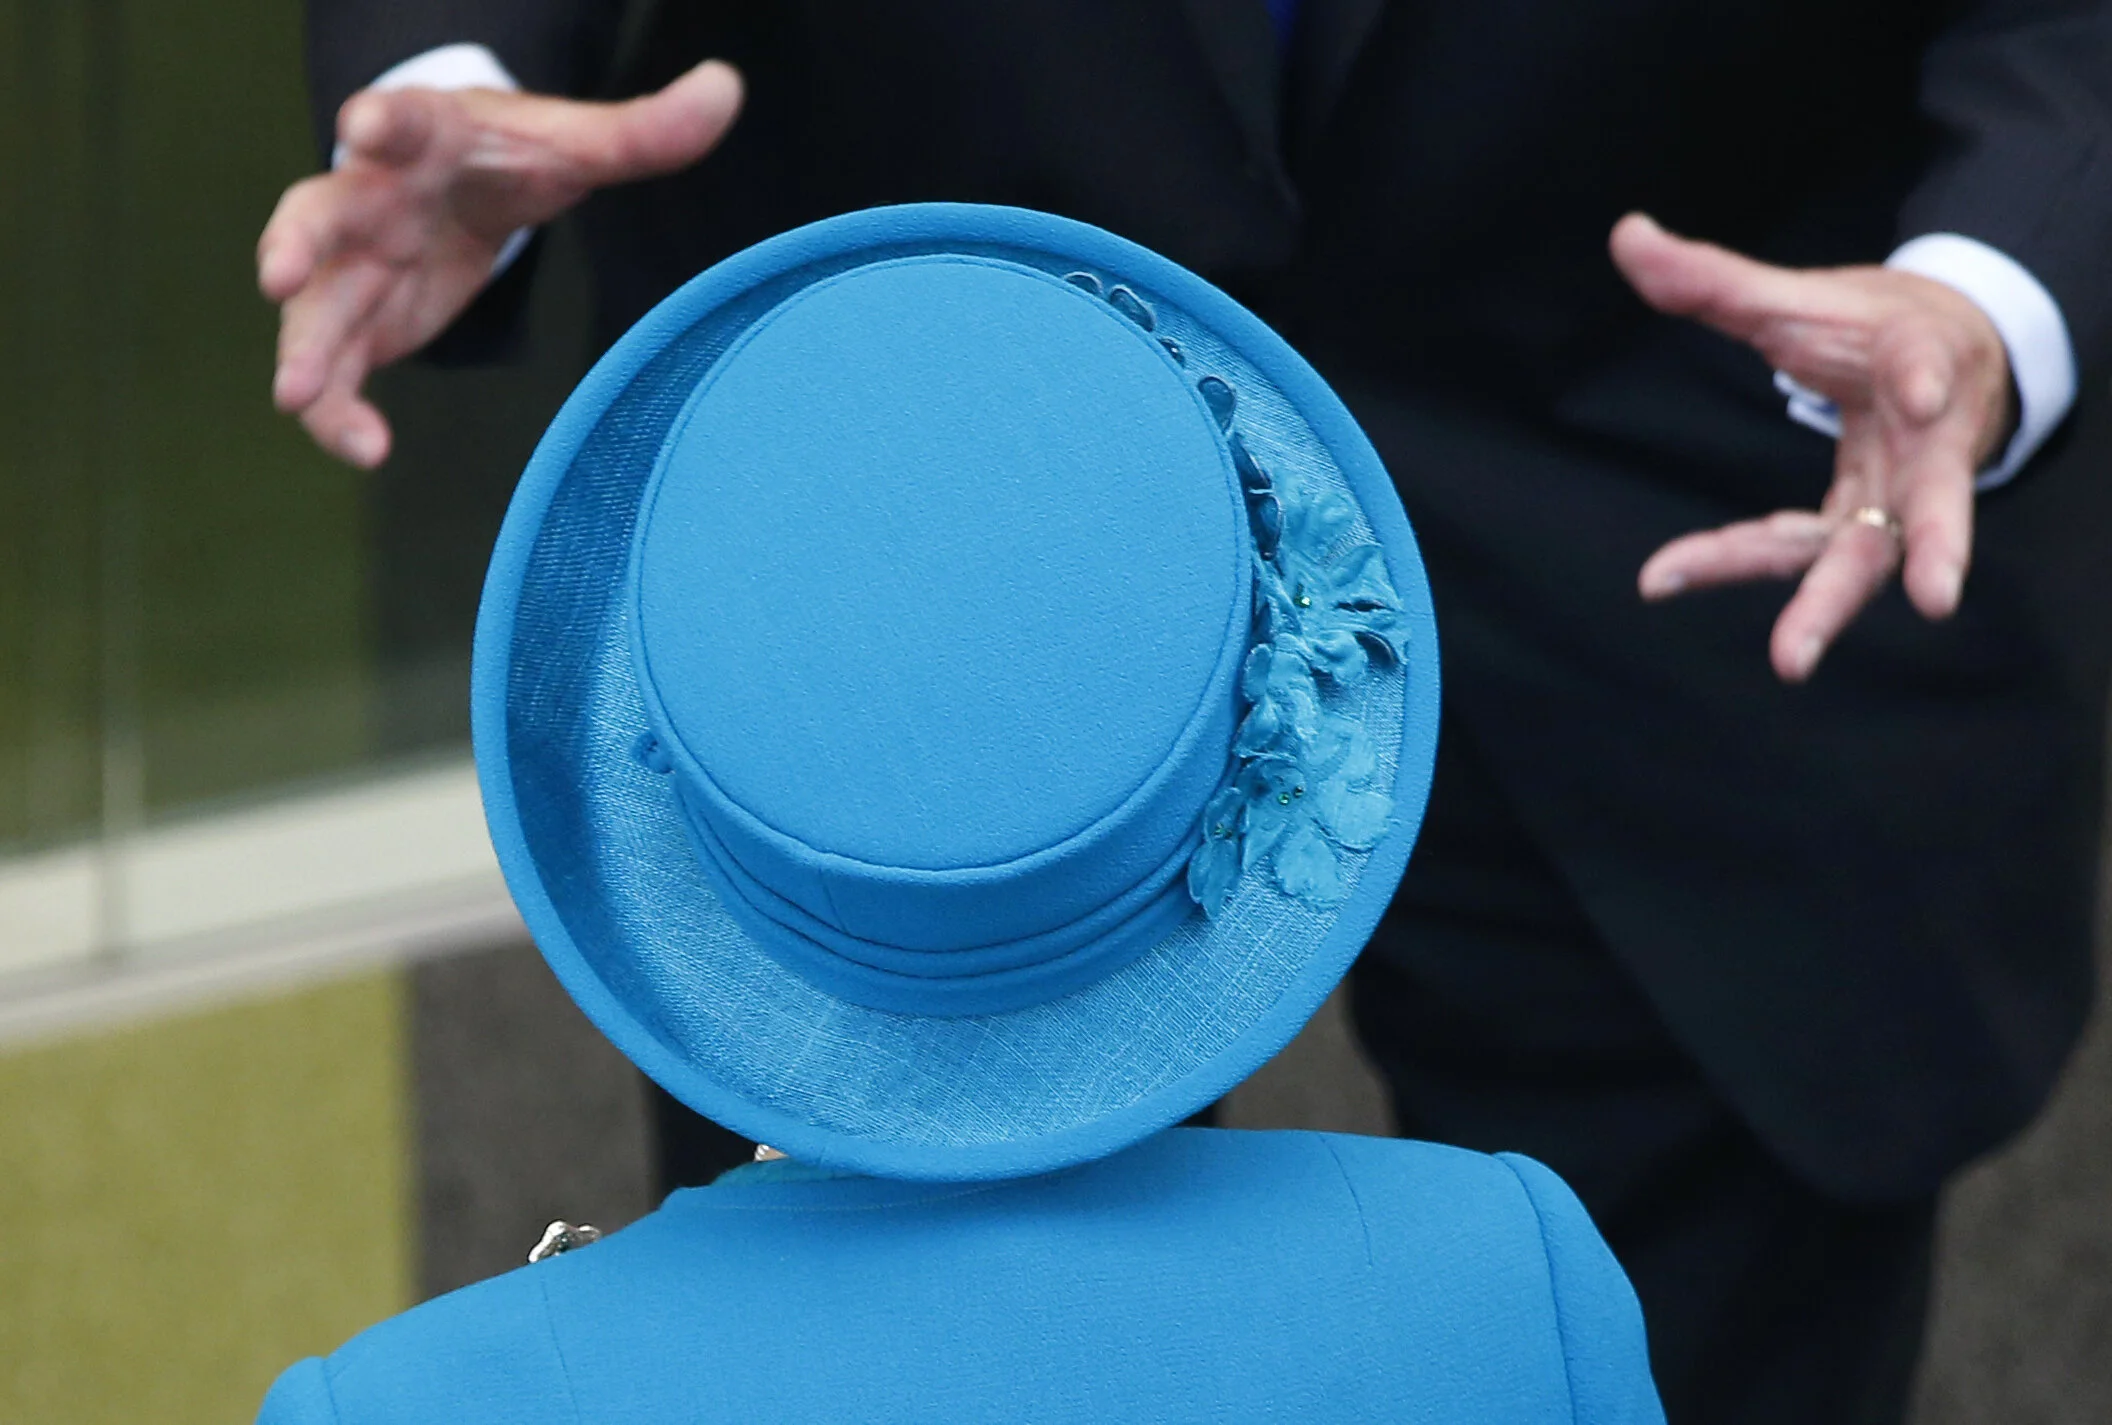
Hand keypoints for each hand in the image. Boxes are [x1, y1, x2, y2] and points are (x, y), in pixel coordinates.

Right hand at [257, 60, 743, 466]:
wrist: (466, 181)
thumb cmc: (513, 155)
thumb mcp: (578, 141)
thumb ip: (645, 128)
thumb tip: (727, 89)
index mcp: (419, 138)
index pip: (392, 119)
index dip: (379, 120)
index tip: (365, 123)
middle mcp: (366, 197)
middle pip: (317, 214)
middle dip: (296, 242)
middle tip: (277, 272)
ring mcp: (351, 264)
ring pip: (313, 308)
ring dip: (304, 352)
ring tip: (297, 397)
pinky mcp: (358, 323)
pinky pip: (336, 371)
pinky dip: (340, 413)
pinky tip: (368, 452)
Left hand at [1610, 213, 2014, 682]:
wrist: (1941, 355)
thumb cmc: (1871, 328)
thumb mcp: (1799, 296)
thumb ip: (1711, 279)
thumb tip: (1626, 236)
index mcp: (1922, 361)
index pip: (1927, 367)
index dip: (1923, 376)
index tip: (1923, 386)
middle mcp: (1926, 444)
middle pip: (1931, 505)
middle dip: (1932, 551)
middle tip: (1939, 601)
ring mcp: (1902, 497)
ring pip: (1868, 559)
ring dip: (1826, 607)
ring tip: (1791, 661)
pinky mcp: (1869, 530)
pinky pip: (1801, 553)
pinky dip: (1739, 559)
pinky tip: (1669, 570)